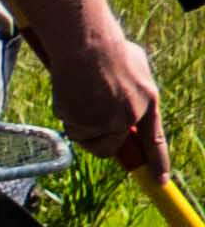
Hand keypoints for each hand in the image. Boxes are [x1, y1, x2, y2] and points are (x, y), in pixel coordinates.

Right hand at [51, 20, 164, 171]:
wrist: (87, 45)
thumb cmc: (110, 50)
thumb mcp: (137, 68)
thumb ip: (136, 92)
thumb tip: (129, 107)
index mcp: (147, 103)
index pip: (155, 142)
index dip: (158, 163)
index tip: (159, 181)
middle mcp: (128, 117)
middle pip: (110, 147)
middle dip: (98, 139)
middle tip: (89, 123)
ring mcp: (104, 122)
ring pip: (86, 136)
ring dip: (80, 123)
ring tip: (79, 95)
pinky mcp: (80, 122)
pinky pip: (71, 126)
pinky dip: (67, 113)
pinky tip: (70, 91)